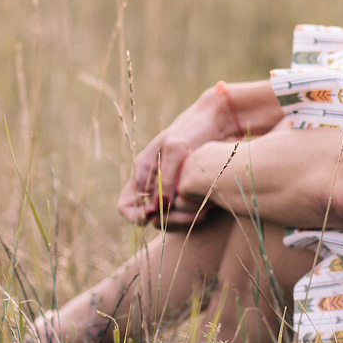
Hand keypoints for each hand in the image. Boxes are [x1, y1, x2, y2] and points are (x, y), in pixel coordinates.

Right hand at [117, 85, 242, 226]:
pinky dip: (194, 215)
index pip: (125, 206)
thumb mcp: (176, 151)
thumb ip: (165, 180)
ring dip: (184, 220)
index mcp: (142, 172)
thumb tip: (157, 209)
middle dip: (169, 221)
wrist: (217, 121)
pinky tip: (208, 207)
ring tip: (205, 210)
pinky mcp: (186, 191)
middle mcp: (153, 184)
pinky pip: (183, 214)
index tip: (157, 214)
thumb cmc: (193, 129)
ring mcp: (169, 189)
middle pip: (150, 218)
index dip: (137, 216)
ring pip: (168, 219)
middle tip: (195, 215)